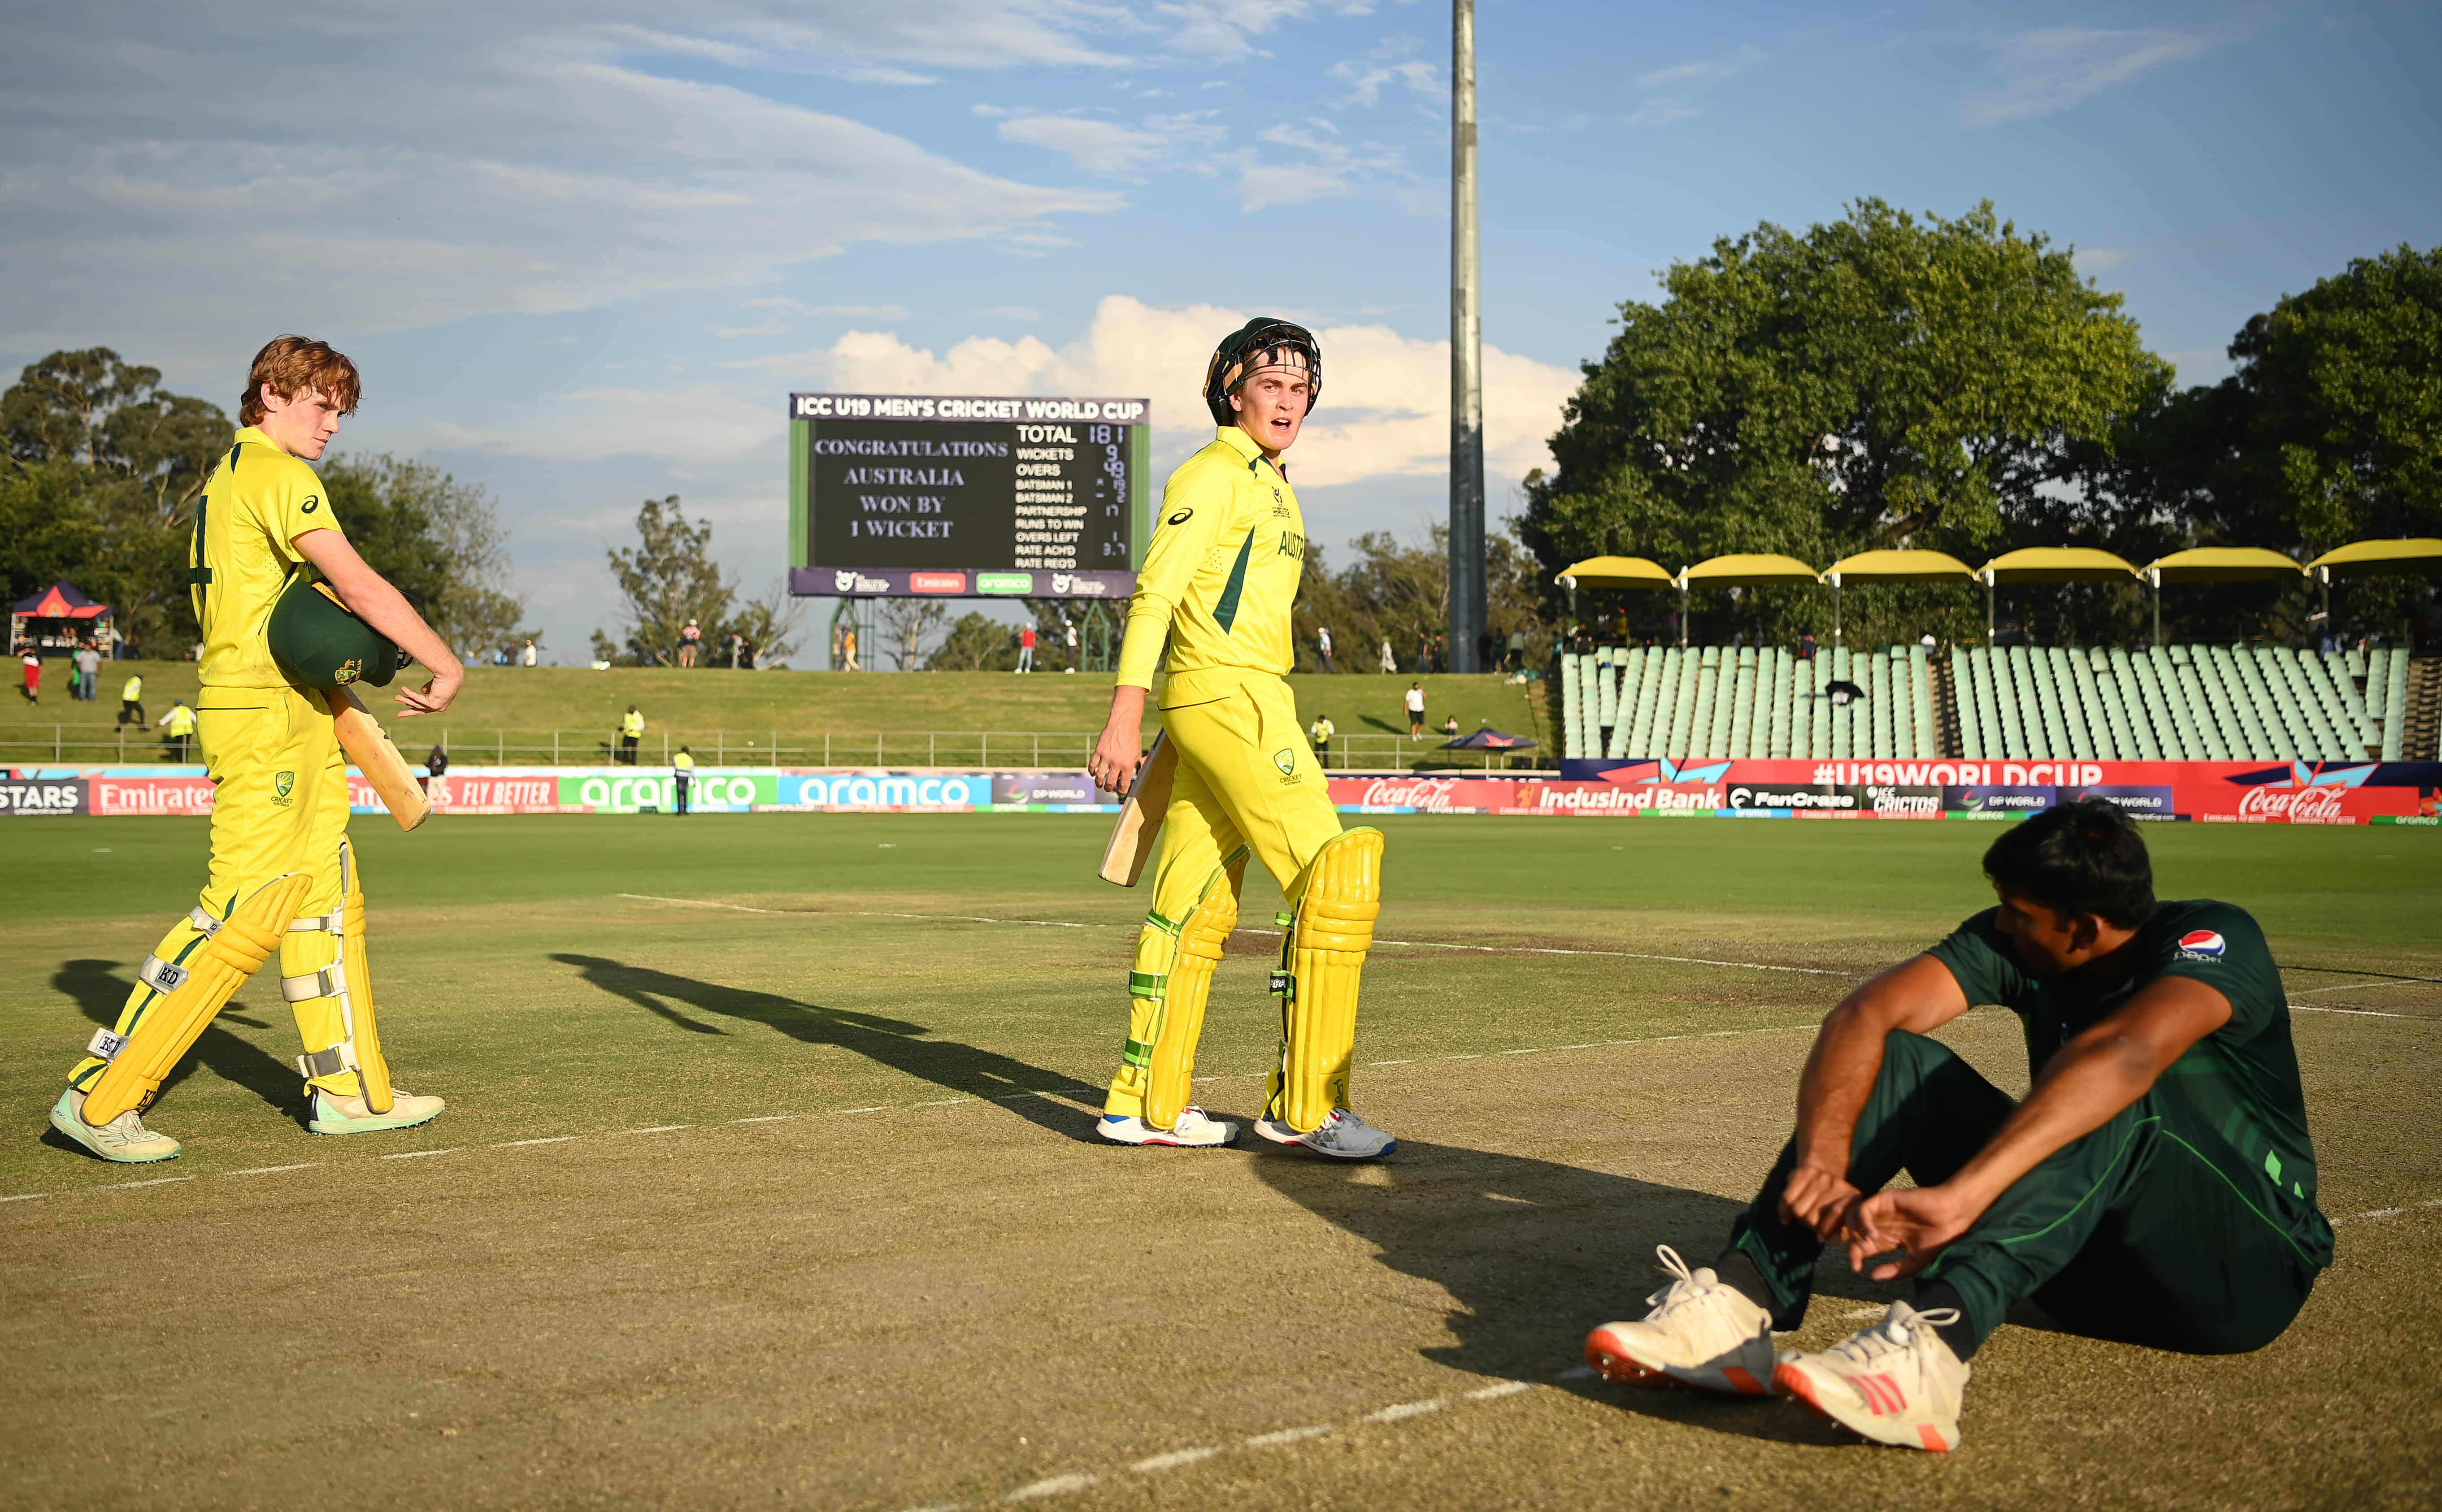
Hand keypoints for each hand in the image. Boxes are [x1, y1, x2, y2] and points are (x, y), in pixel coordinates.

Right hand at [393, 663, 461, 716]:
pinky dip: (410, 693)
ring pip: (418, 704)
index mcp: (443, 703)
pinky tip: (403, 689)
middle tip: (399, 715)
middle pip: (422, 710)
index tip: (407, 704)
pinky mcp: (433, 704)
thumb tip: (423, 690)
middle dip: (409, 712)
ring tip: (396, 697)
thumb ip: (430, 688)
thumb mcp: (436, 684)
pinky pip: (418, 698)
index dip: (416, 705)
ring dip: (406, 700)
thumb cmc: (446, 675)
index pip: (427, 706)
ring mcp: (437, 707)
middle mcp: (441, 707)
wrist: (451, 672)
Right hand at [1088, 716, 1140, 793]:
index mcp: (1127, 765)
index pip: (1123, 784)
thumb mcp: (1136, 754)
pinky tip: (1093, 774)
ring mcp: (1106, 757)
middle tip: (1108, 789)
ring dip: (1099, 783)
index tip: (1119, 792)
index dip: (1121, 791)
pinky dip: (1092, 772)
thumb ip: (1131, 766)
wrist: (1124, 724)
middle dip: (1109, 789)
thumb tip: (1126, 777)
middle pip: (1109, 783)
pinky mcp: (1098, 751)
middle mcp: (1116, 763)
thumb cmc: (1132, 738)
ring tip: (1100, 785)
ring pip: (1099, 777)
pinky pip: (1092, 765)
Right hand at [1778, 1161, 1861, 1241]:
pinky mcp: (1804, 1173)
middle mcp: (1838, 1185)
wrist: (1827, 1168)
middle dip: (1810, 1225)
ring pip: (1797, 1209)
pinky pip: (1786, 1198)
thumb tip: (1835, 1240)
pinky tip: (1787, 1218)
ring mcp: (1821, 1177)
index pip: (1836, 1214)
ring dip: (1798, 1217)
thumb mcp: (1844, 1220)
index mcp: (1853, 1199)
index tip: (1820, 1238)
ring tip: (1804, 1216)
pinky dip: (1784, 1211)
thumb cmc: (1836, 1203)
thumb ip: (1842, 1234)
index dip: (1825, 1230)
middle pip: (1812, 1217)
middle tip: (1812, 1223)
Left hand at [1844, 1183, 1980, 1280]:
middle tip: (1854, 1262)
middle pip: (1855, 1233)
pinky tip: (1874, 1234)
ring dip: (1854, 1233)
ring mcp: (1882, 1211)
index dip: (1857, 1257)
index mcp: (1889, 1238)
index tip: (1856, 1269)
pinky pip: (1864, 1208)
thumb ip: (1896, 1270)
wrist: (1953, 1216)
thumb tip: (1872, 1276)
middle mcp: (1882, 1223)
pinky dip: (1863, 1221)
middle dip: (1851, 1248)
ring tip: (1864, 1246)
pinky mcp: (1885, 1199)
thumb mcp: (1916, 1261)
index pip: (1864, 1246)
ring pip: (1853, 1218)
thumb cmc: (1939, 1238)